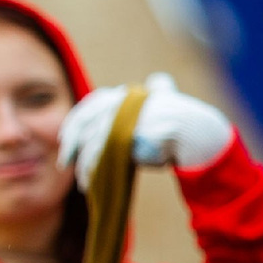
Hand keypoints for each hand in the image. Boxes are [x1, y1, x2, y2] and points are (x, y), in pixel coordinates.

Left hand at [58, 73, 232, 181]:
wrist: (198, 134)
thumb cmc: (183, 121)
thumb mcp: (167, 101)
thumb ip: (157, 91)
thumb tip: (157, 80)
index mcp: (126, 94)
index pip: (91, 104)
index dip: (76, 121)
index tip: (66, 139)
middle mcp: (120, 101)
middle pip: (84, 121)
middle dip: (71, 143)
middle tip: (64, 162)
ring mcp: (122, 116)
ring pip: (90, 141)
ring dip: (83, 164)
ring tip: (83, 181)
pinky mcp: (124, 134)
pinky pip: (99, 153)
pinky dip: (91, 169)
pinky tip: (89, 182)